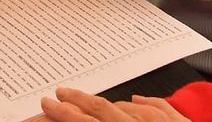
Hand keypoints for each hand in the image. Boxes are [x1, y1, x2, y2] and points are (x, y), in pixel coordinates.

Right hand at [41, 89, 190, 120]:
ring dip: (109, 102)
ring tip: (92, 100)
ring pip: (132, 108)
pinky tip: (138, 100)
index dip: (65, 114)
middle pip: (106, 110)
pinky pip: (163, 111)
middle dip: (79, 101)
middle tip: (59, 95)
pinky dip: (148, 104)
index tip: (48, 106)